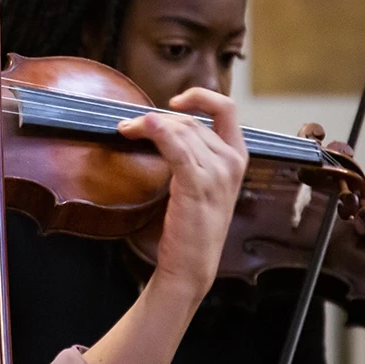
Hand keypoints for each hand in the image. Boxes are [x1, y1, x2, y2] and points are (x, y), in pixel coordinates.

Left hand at [118, 89, 247, 302]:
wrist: (191, 266)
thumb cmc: (192, 228)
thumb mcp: (201, 185)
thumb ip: (194, 156)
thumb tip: (165, 129)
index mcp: (237, 159)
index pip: (227, 109)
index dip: (200, 97)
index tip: (175, 101)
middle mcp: (232, 162)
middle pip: (191, 122)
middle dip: (157, 118)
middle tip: (130, 126)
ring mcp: (217, 174)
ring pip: (180, 131)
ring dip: (148, 125)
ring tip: (127, 130)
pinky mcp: (196, 185)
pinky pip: (176, 148)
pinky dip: (158, 132)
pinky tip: (142, 128)